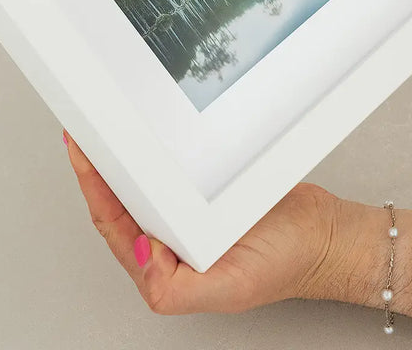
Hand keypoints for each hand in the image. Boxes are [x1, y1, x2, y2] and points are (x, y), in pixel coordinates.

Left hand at [65, 132, 342, 313]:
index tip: (81, 152)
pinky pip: (171, 170)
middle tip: (82, 127)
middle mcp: (172, 242)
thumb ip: (176, 287)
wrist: (330, 235)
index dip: (93, 188)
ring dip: (122, 157)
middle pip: (120, 200)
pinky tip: (145, 134)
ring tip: (102, 125)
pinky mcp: (206, 191)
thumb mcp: (231, 287)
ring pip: (142, 183)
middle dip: (99, 166)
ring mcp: (188, 215)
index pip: (114, 226)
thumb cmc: (288, 264)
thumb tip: (139, 253)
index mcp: (166, 269)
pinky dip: (153, 153)